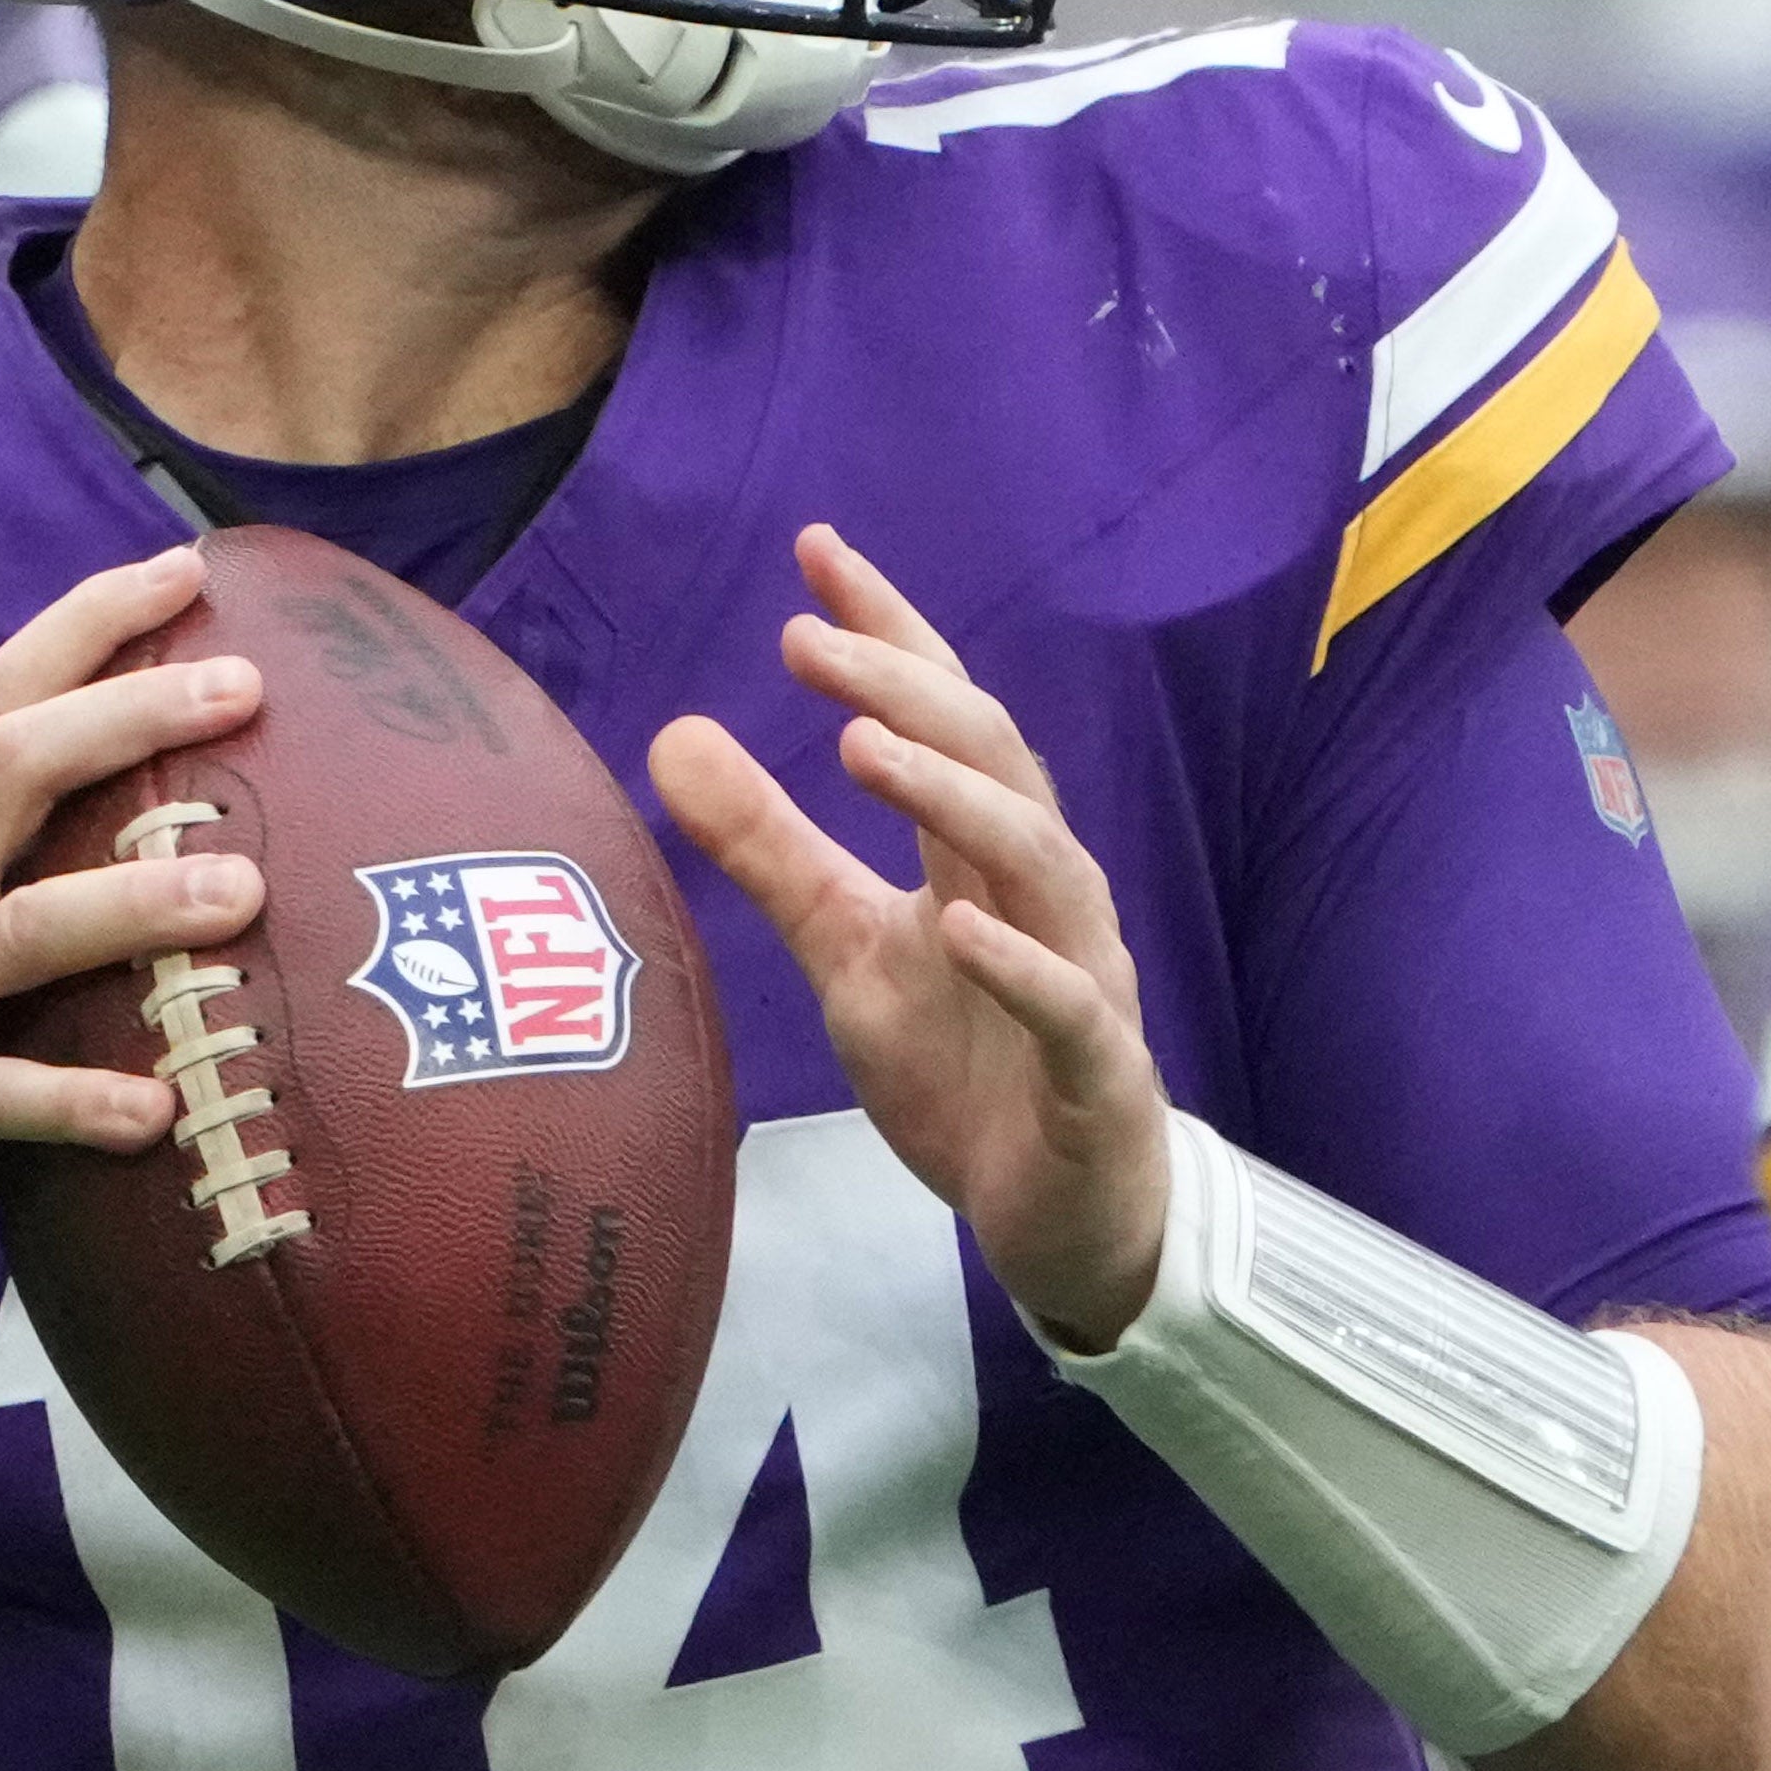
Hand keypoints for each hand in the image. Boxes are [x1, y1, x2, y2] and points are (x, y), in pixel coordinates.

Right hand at [0, 546, 261, 1359]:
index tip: (190, 568)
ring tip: (242, 891)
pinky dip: (79, 1102)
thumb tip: (219, 840)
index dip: (88, 627)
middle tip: (242, 687)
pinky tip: (159, 1109)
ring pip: (20, 931)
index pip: (2, 702)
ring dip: (133, 905)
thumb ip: (49, 894)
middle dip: (125, 714)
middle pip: (8, 769)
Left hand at [650, 527, 1175, 1342]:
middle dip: (906, 691)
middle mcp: (1044, 893)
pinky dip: (1020, 965)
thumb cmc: (965, 1071)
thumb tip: (673, 734)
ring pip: (1042, 863)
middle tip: (811, 642)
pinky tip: (957, 928)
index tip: (816, 552)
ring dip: (954, 799)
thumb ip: (769, 852)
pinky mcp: (1097, 1073)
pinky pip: (1071, 1007)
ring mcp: (1083, 976)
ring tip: (863, 746)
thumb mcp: (844, 951)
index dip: (887, 631)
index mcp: (982, 856)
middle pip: (993, 761)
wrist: (1059, 1218)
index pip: (942, 715)